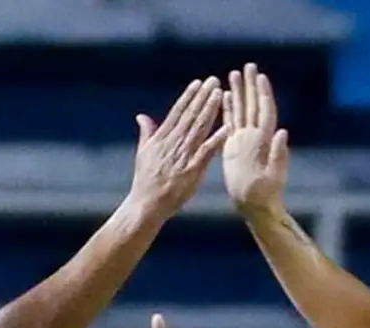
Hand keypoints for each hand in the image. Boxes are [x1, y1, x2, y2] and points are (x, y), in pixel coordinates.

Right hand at [127, 77, 227, 218]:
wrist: (147, 203)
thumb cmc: (145, 181)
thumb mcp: (142, 153)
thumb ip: (146, 133)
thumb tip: (141, 116)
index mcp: (162, 138)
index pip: (178, 112)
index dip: (189, 96)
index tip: (198, 83)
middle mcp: (174, 142)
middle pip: (191, 115)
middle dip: (203, 97)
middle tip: (214, 80)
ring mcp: (184, 155)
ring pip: (200, 127)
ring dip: (210, 109)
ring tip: (219, 94)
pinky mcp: (193, 168)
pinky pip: (208, 150)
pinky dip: (218, 138)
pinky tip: (228, 126)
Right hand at [222, 63, 288, 212]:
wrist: (256, 206)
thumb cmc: (264, 194)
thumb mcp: (273, 176)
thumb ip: (278, 155)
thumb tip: (282, 133)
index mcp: (263, 141)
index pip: (265, 112)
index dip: (263, 94)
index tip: (260, 76)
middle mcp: (255, 137)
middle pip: (253, 106)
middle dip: (251, 86)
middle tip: (248, 66)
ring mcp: (245, 140)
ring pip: (242, 111)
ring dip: (239, 93)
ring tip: (234, 75)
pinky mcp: (235, 147)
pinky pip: (232, 124)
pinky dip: (229, 110)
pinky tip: (226, 98)